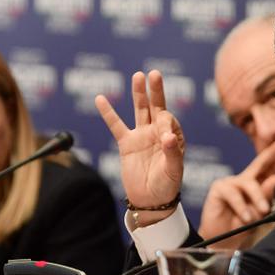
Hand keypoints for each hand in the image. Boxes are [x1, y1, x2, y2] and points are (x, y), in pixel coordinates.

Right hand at [95, 70, 184, 223]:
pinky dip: (108, 113)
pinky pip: (116, 126)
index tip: (163, 136)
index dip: (165, 123)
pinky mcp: (126, 143)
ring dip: (138, 94)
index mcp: (173, 136)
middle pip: (156, 106)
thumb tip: (168, 136)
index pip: (169, 120)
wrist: (149, 201)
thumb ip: (172, 152)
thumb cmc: (166, 186)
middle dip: (156, 90)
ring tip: (138, 76)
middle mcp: (158, 132)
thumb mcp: (173, 170)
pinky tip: (100, 98)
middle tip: (154, 74)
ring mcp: (142, 136)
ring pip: (140, 110)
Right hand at [198, 136, 274, 247]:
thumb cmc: (240, 226)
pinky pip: (234, 194)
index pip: (271, 169)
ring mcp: (231, 183)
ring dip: (259, 197)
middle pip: (260, 163)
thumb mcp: (258, 213)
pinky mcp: (219, 188)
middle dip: (273, 152)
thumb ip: (266, 195)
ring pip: (250, 184)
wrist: (222, 241)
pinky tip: (246, 217)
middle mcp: (244, 181)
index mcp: (256, 186)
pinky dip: (242, 207)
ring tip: (264, 210)